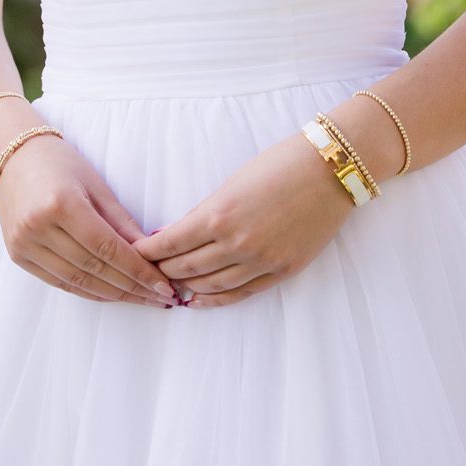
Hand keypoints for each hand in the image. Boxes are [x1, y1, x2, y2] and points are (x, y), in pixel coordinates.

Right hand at [0, 132, 178, 307]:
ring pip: (78, 281)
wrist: (13, 157)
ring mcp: (24, 244)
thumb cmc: (60, 163)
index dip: (138, 271)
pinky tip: (112, 295)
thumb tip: (151, 255)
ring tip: (142, 300)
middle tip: (161, 298)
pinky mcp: (18, 256)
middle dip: (132, 288)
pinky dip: (89, 291)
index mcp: (62, 203)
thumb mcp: (97, 185)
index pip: (108, 248)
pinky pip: (60, 283)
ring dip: (114, 295)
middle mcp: (39, 227)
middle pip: (94, 268)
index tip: (164, 287)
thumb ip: (122, 223)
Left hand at [129, 134, 354, 306]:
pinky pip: (241, 293)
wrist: (330, 171)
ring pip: (211, 284)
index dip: (149, 251)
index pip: (171, 242)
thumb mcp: (234, 182)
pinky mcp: (282, 271)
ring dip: (186, 286)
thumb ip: (208, 210)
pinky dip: (216, 299)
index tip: (135, 253)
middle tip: (147, 270)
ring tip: (170, 285)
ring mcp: (260, 261)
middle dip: (163, 269)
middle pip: (186, 267)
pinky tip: (199, 300)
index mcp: (219, 214)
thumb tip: (180, 232)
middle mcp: (236, 243)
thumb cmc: (280, 164)